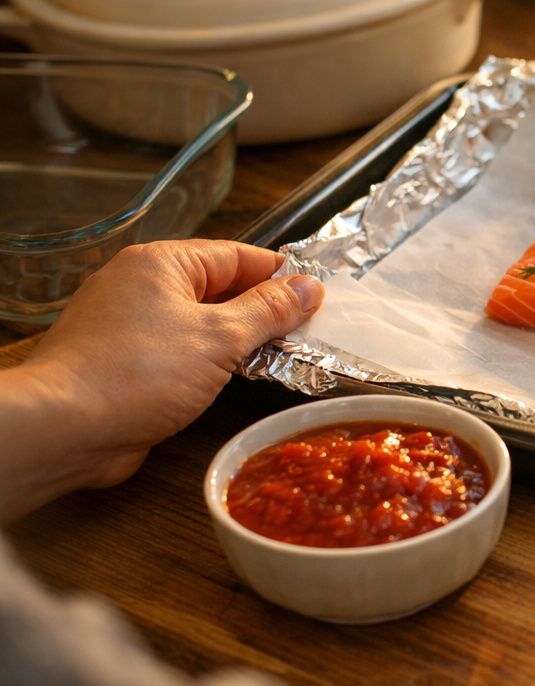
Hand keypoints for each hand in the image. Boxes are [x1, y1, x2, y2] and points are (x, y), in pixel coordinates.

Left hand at [1, 241, 323, 520]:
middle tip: (309, 332)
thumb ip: (269, 311)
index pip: (237, 256)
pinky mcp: (123, 362)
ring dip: (239, 340)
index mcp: (161, 263)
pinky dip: (210, 361)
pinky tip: (236, 380)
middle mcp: (141, 285)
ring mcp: (128, 324)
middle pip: (219, 288)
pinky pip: (180, 351)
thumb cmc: (139, 372)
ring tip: (282, 358)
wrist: (63, 429)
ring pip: (200, 322)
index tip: (320, 295)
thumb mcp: (220, 337)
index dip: (281, 275)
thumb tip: (310, 286)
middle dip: (263, 311)